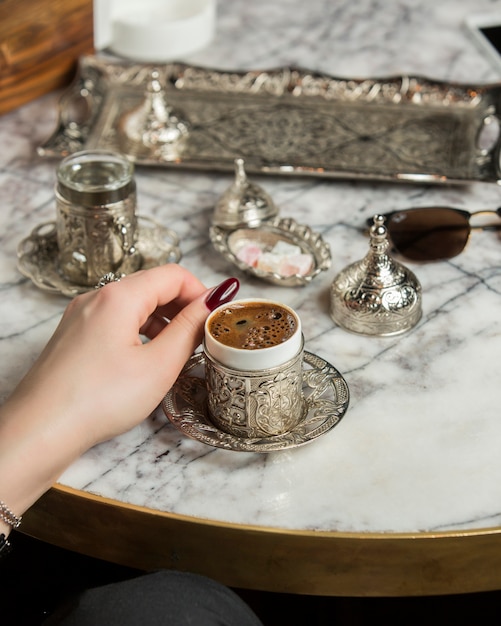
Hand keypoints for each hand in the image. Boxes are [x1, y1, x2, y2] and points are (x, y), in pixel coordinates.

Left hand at [0, 265, 238, 523]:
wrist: (39, 432)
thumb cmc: (99, 400)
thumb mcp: (159, 365)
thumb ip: (190, 328)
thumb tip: (213, 301)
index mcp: (119, 296)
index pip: (173, 274)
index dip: (201, 292)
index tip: (216, 318)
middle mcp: (96, 298)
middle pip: (151, 286)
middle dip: (182, 306)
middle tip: (202, 337)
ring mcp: (80, 316)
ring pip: (133, 305)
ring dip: (162, 320)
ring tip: (178, 351)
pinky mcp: (73, 336)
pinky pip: (115, 321)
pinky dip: (139, 331)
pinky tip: (147, 358)